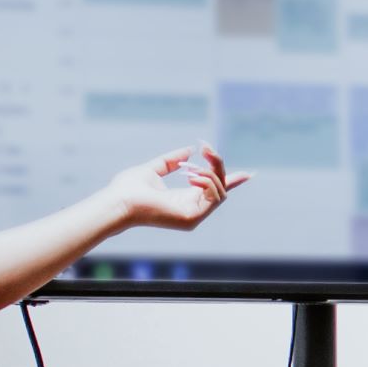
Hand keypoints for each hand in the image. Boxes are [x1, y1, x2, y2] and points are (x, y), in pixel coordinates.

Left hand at [117, 144, 233, 231]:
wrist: (119, 201)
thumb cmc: (129, 189)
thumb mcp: (154, 168)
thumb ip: (172, 160)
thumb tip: (189, 150)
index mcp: (184, 199)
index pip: (214, 190)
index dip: (231, 181)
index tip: (248, 174)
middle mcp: (192, 209)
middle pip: (220, 185)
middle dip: (218, 164)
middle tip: (207, 148)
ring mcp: (194, 216)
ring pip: (221, 190)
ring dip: (211, 172)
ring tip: (191, 167)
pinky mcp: (192, 218)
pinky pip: (215, 197)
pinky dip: (208, 182)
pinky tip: (193, 176)